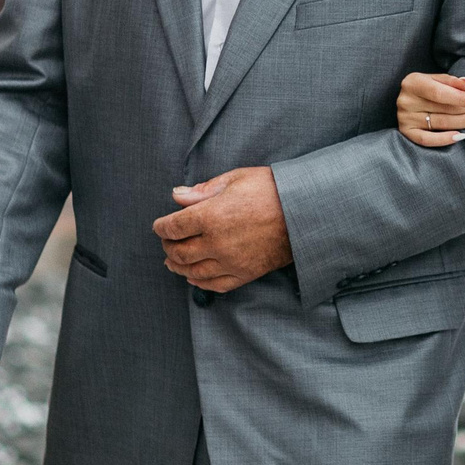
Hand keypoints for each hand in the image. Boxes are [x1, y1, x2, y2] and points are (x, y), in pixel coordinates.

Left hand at [155, 166, 294, 291]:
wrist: (305, 212)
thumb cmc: (272, 190)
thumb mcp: (236, 179)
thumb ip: (202, 190)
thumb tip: (176, 196)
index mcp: (211, 215)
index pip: (173, 226)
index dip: (161, 227)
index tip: (159, 225)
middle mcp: (217, 242)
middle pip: (179, 251)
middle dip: (167, 247)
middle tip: (166, 242)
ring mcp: (231, 261)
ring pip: (192, 271)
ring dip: (178, 267)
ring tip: (172, 262)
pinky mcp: (245, 273)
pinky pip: (215, 285)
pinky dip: (199, 283)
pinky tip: (194, 277)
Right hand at [398, 71, 464, 146]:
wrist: (407, 98)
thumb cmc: (425, 87)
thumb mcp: (435, 79)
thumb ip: (451, 81)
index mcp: (412, 83)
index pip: (440, 93)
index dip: (462, 99)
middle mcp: (406, 101)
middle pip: (442, 109)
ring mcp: (405, 118)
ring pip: (439, 124)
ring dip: (462, 123)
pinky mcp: (406, 132)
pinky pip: (427, 140)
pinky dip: (444, 139)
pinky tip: (461, 136)